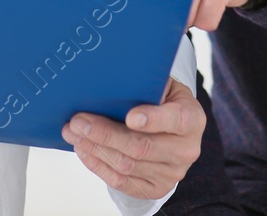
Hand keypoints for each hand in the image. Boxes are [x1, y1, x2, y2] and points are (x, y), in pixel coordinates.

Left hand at [61, 78, 204, 199]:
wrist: (173, 130)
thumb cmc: (163, 100)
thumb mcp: (163, 85)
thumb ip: (146, 83)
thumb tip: (110, 78)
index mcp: (192, 119)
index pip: (176, 120)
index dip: (153, 119)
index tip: (130, 116)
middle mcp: (186, 150)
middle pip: (142, 147)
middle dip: (106, 134)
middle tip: (78, 122)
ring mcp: (171, 173)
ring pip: (127, 165)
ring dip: (95, 149)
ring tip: (73, 133)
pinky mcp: (155, 188)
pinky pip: (122, 182)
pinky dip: (98, 165)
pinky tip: (83, 150)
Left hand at [111, 0, 263, 30]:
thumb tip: (113, 5)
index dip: (119, 1)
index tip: (115, 18)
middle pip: (154, 1)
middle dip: (161, 14)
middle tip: (173, 7)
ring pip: (181, 13)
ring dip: (187, 18)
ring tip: (195, 1)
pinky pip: (205, 19)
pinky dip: (207, 20)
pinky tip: (211, 3)